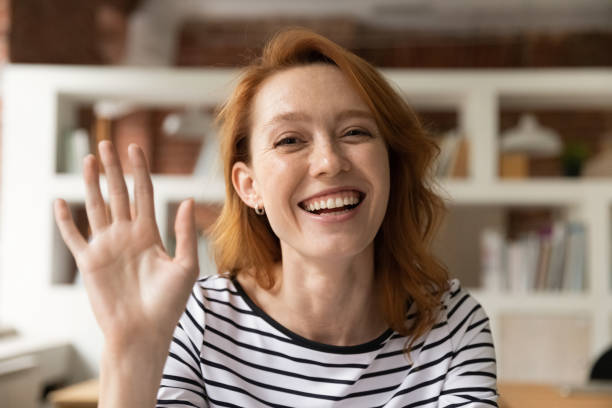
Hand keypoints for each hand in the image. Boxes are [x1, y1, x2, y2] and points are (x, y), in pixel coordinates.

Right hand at [54, 141, 198, 351]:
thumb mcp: (185, 266)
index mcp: (149, 234)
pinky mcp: (89, 263)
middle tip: (107, 144)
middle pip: (118, 194)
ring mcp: (106, 247)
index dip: (140, 171)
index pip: (144, 194)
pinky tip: (61, 201)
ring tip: (88, 160)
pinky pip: (74, 237)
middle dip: (113, 169)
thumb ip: (184, 233)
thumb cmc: (168, 304)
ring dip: (91, 184)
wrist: (144, 332)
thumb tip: (186, 200)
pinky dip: (66, 220)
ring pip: (97, 207)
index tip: (136, 148)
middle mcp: (126, 235)